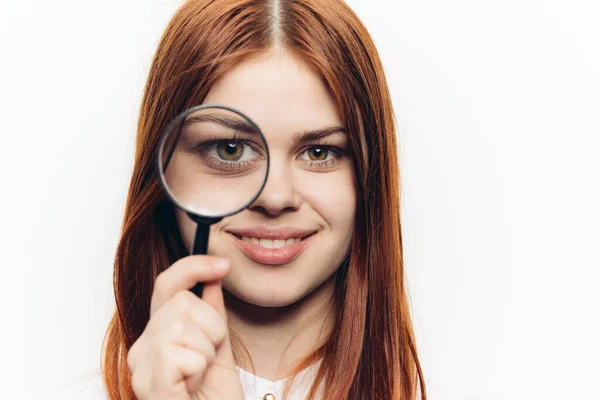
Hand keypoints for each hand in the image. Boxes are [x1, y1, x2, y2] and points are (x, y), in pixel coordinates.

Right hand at [127, 255, 244, 399]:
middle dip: (210, 327)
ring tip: (200, 375)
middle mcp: (142, 347)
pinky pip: (182, 353)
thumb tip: (212, 277)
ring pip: (182, 325)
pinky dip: (199, 369)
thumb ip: (212, 313)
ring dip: (206, 350)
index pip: (167, 285)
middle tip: (209, 359)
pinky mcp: (148, 383)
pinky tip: (191, 387)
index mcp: (158, 335)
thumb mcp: (220, 348)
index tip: (222, 265)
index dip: (193, 266)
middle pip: (181, 302)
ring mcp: (141, 366)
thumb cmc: (214, 398)